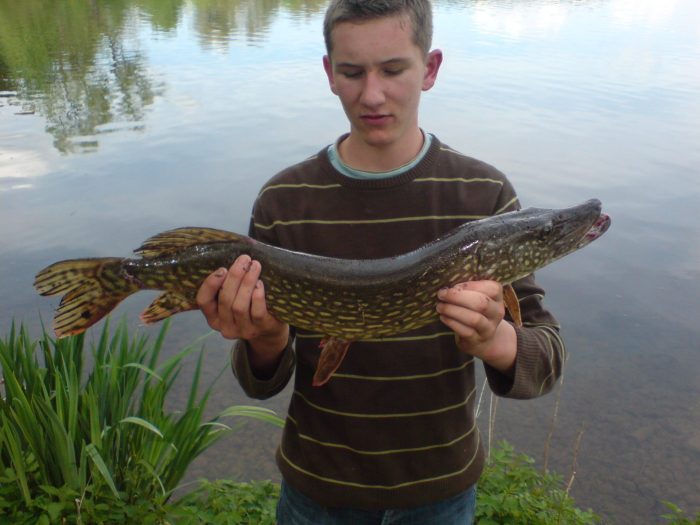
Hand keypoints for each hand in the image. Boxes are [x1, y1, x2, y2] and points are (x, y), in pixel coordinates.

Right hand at [197, 255, 288, 372]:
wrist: (270, 329)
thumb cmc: (248, 307)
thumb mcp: (233, 299)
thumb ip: (227, 285)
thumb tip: (231, 260)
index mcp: (213, 318)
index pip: (203, 301)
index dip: (210, 284)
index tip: (222, 268)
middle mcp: (225, 327)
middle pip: (225, 300)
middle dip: (234, 277)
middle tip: (244, 259)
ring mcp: (243, 330)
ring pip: (239, 306)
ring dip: (247, 282)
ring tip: (255, 265)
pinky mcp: (260, 328)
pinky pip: (256, 312)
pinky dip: (257, 296)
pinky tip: (260, 283)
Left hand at [436, 280, 516, 374]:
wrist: (484, 339)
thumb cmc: (475, 312)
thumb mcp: (477, 298)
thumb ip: (468, 290)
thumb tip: (448, 286)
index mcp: (497, 298)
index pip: (492, 288)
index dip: (471, 285)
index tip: (454, 285)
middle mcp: (497, 313)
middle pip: (481, 303)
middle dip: (458, 297)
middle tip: (441, 294)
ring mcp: (488, 328)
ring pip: (474, 319)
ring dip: (453, 310)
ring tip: (440, 307)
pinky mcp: (477, 340)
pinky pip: (466, 331)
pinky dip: (452, 323)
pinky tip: (443, 317)